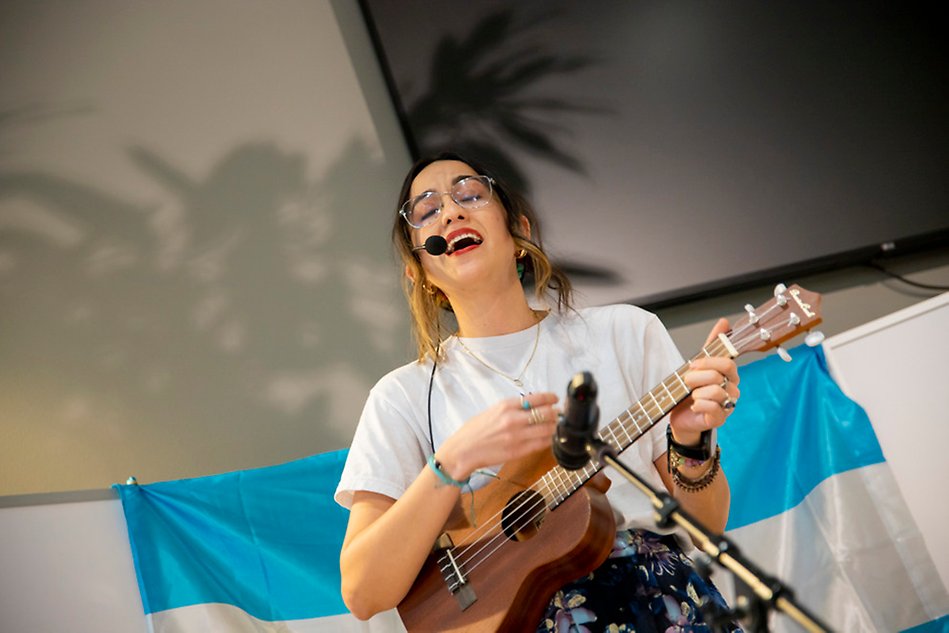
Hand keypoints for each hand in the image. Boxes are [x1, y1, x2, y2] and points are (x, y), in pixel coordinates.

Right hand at [435, 392, 559, 480]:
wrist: (463, 451)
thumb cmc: (474, 431)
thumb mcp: (491, 411)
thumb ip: (511, 408)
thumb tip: (530, 406)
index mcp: (505, 406)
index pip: (536, 398)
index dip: (550, 398)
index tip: (555, 398)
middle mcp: (513, 419)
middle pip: (546, 413)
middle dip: (555, 413)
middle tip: (557, 413)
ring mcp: (517, 436)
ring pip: (547, 429)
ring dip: (553, 427)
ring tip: (553, 426)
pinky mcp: (518, 451)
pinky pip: (541, 444)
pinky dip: (547, 440)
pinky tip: (547, 438)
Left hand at [669, 318, 739, 445]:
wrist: (681, 416)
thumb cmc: (691, 391)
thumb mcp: (699, 365)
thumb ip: (712, 345)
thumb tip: (724, 322)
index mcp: (729, 375)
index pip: (728, 363)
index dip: (708, 362)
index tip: (692, 364)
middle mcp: (732, 389)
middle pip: (718, 375)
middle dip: (696, 377)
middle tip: (687, 381)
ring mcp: (728, 405)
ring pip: (716, 391)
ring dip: (697, 391)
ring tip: (691, 396)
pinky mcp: (720, 418)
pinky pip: (712, 407)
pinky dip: (698, 405)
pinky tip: (694, 406)